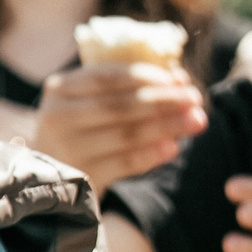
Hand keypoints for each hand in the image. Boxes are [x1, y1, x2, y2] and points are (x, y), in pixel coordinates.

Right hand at [33, 63, 207, 193]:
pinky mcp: (80, 175)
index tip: (179, 79)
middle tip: (195, 99)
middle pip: (119, 106)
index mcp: (60, 88)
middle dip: (163, 101)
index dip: (147, 76)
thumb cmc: (86, 128)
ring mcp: (66, 148)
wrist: (54, 175)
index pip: (107, 77)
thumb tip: (181, 79)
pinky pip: (124, 163)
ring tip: (196, 122)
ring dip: (166, 127)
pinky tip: (174, 148)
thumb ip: (132, 87)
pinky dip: (152, 154)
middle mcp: (57, 116)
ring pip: (125, 134)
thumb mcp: (95, 101)